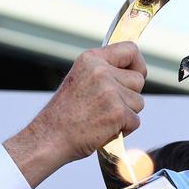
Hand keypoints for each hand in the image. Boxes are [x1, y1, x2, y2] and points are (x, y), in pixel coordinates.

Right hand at [4, 42, 146, 187]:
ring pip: (138, 102)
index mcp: (91, 59)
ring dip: (126, 114)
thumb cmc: (64, 115)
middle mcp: (101, 71)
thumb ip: (103, 72)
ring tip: (102, 118)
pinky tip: (104, 129)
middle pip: (138, 80)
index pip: (130, 50)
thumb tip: (133, 73)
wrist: (49, 138)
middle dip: (129, 96)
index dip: (138, 64)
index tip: (136, 74)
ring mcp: (110, 92)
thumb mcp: (80, 80)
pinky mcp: (118, 112)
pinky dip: (124, 129)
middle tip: (107, 107)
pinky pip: (135, 121)